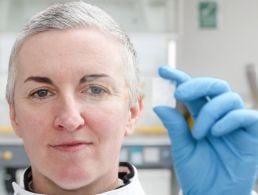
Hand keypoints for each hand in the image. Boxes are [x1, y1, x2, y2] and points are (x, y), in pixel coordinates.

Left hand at [153, 66, 257, 194]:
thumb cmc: (198, 173)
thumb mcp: (182, 147)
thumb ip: (175, 126)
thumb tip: (160, 105)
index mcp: (201, 117)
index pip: (192, 92)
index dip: (179, 78)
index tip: (163, 70)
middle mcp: (219, 116)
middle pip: (214, 86)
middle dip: (197, 84)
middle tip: (179, 92)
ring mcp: (235, 124)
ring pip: (229, 98)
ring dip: (210, 112)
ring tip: (200, 133)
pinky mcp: (251, 134)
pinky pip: (246, 115)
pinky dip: (230, 119)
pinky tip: (216, 133)